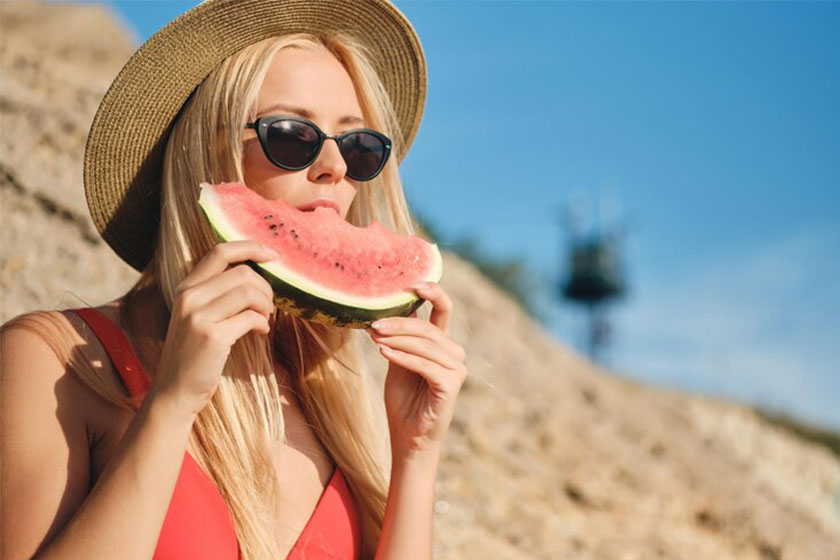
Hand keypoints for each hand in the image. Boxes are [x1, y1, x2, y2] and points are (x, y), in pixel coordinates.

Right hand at [150, 241, 276, 417]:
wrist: (175, 392)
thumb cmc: (196, 354)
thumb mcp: (199, 316)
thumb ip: (218, 293)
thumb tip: (258, 274)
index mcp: (186, 287)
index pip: (220, 251)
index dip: (250, 248)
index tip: (273, 256)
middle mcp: (188, 297)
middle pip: (242, 273)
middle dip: (265, 288)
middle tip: (269, 307)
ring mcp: (198, 316)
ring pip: (249, 292)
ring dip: (266, 305)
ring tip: (265, 319)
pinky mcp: (212, 336)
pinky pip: (251, 317)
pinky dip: (263, 323)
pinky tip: (261, 332)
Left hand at [366, 282, 467, 456]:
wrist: (408, 437)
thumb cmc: (402, 400)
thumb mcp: (396, 361)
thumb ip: (397, 338)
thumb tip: (381, 311)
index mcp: (443, 344)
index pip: (443, 310)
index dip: (432, 292)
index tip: (412, 282)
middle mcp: (454, 354)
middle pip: (428, 328)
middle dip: (399, 323)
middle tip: (373, 324)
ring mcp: (456, 370)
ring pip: (425, 345)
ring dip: (397, 339)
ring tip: (374, 337)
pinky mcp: (451, 386)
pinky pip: (424, 365)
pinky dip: (403, 357)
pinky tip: (383, 353)